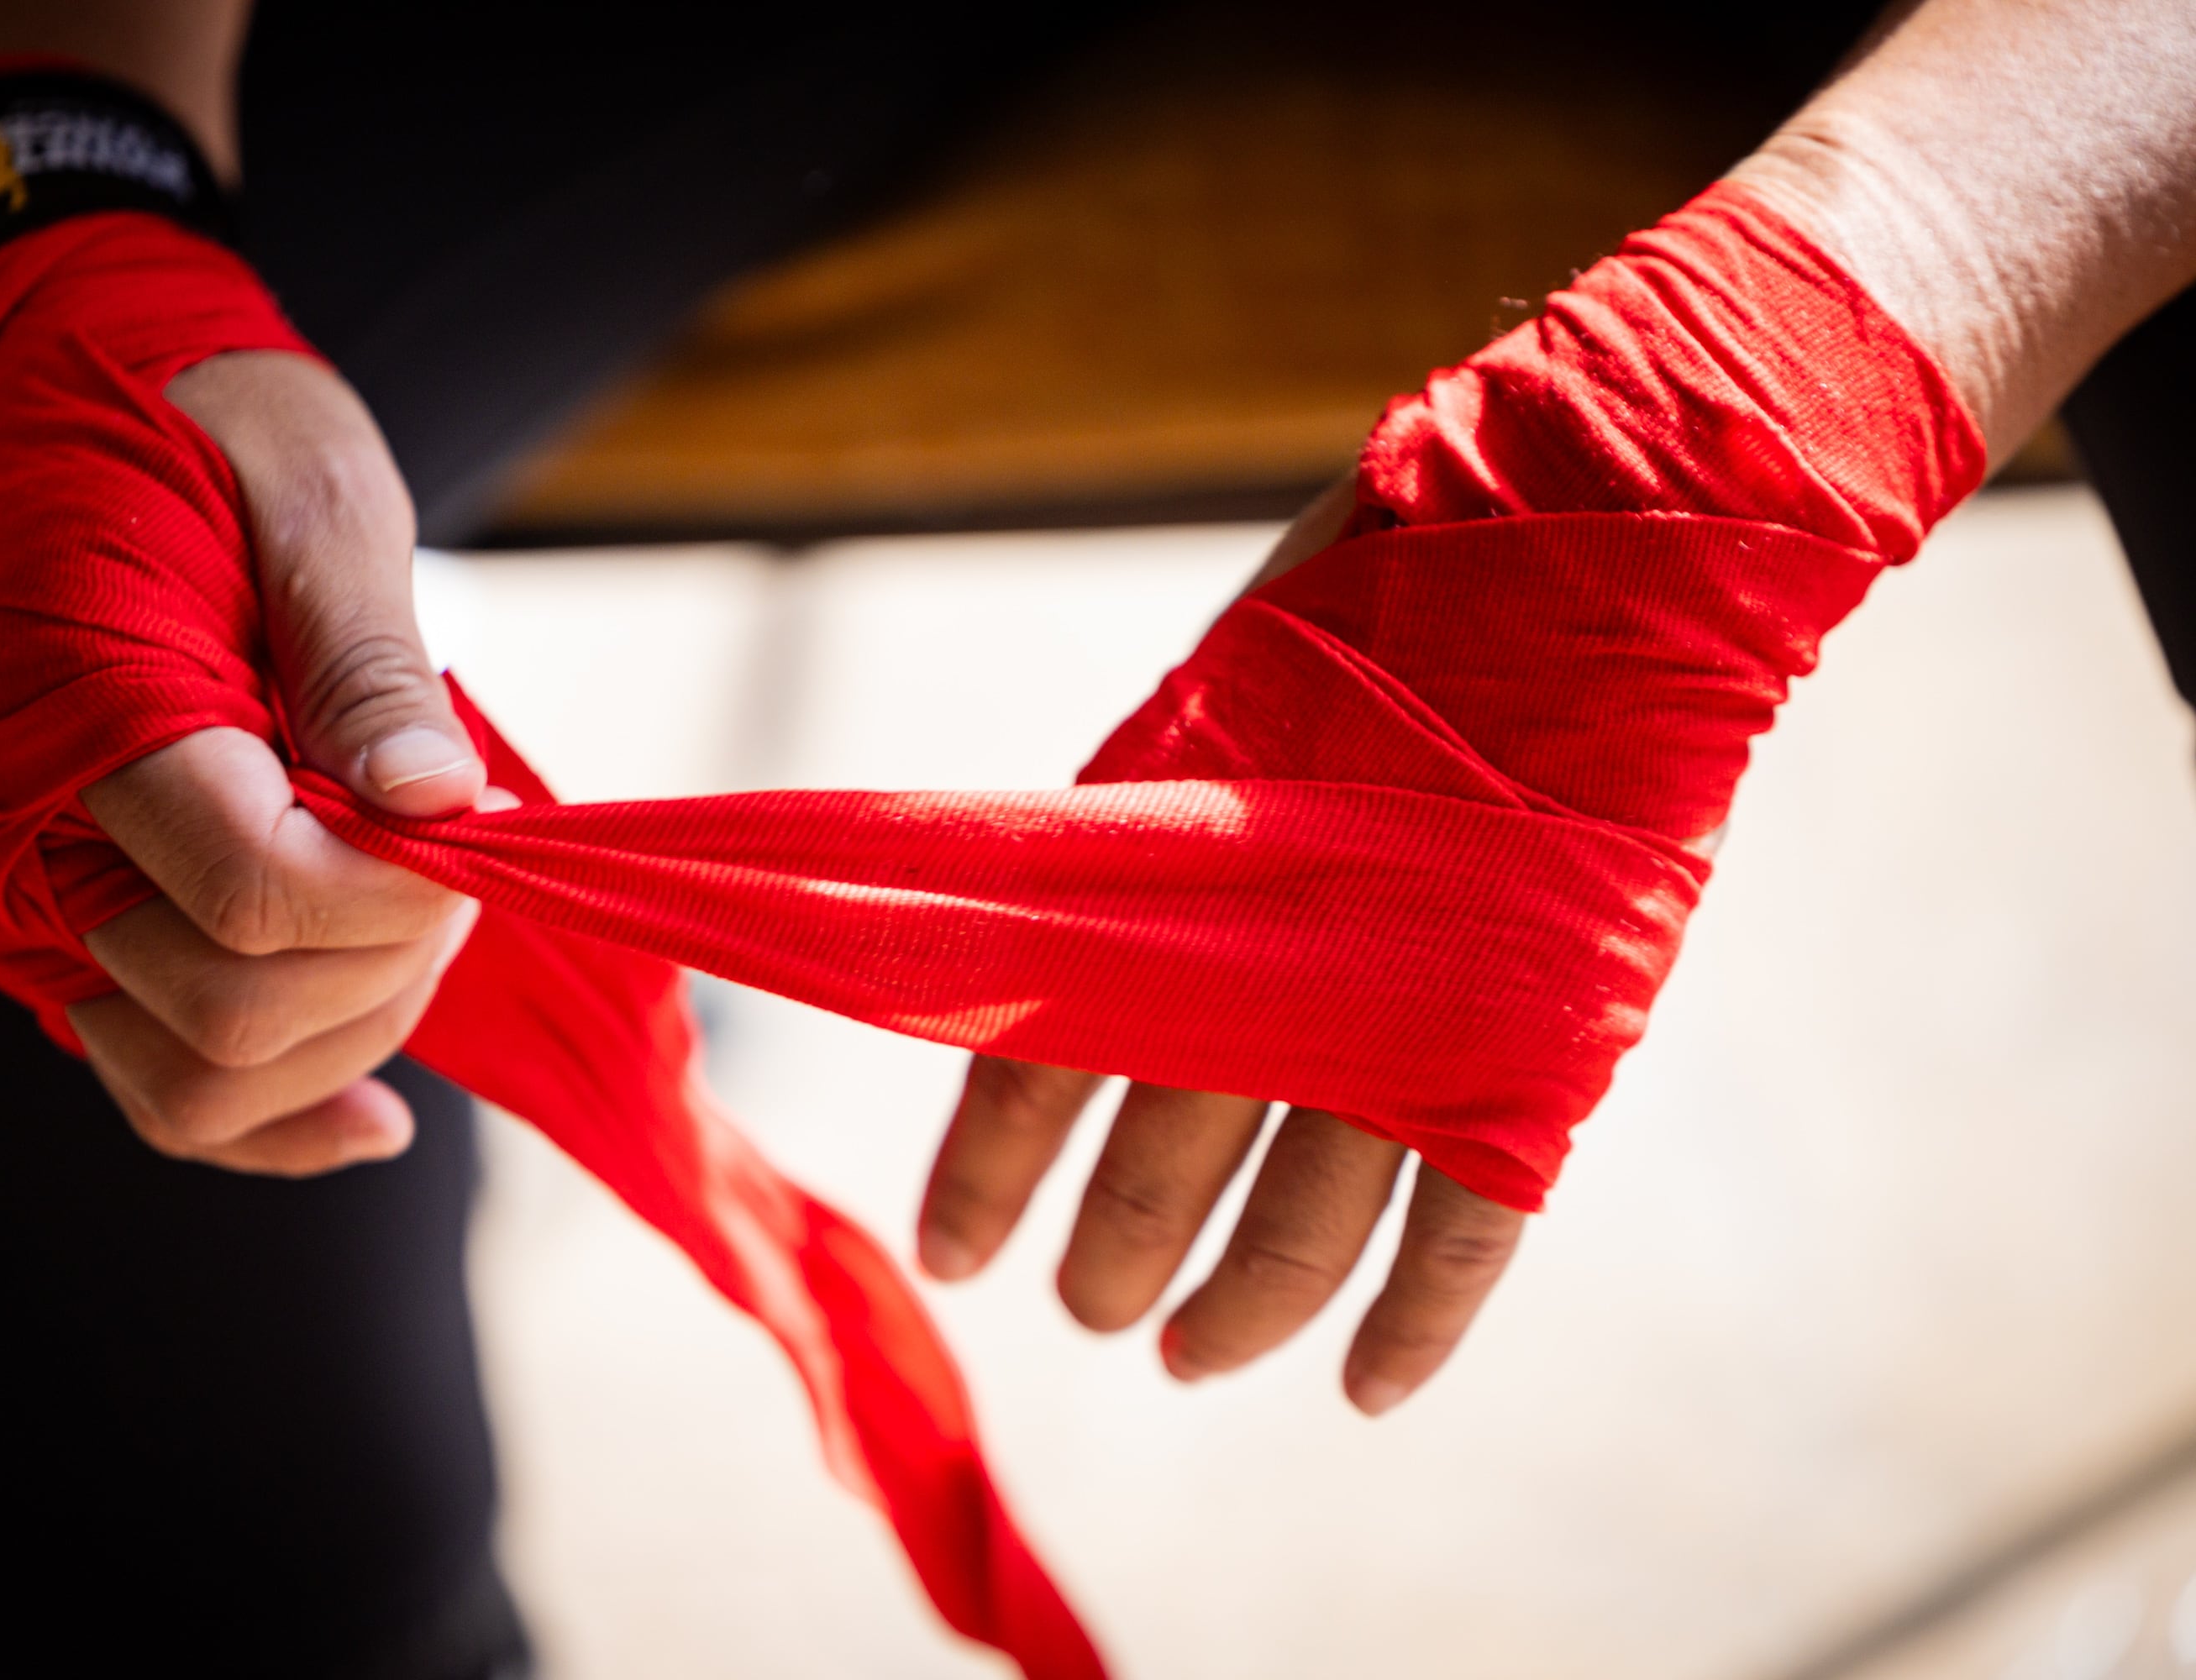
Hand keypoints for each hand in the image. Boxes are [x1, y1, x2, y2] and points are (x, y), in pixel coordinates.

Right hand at [68, 351, 487, 1176]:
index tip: (472, 815)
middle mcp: (15, 840)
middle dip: (388, 955)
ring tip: (416, 915)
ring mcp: (27, 904)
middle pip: (233, 1009)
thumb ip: (365, 662)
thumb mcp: (311, 490)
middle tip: (452, 846)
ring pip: (196, 1079)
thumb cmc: (190, 420)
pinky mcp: (61, 935)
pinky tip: (378, 1119)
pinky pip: (159, 1092)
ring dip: (347, 1030)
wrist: (52, 387)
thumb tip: (439, 806)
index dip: (397, 889)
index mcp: (74, 714)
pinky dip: (275, 1121)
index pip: (256, 893)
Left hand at [914, 477, 1526, 1414]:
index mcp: (1165, 884)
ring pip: (1296, 1229)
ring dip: (1231, 1310)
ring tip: (1186, 1357)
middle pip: (1158, 1170)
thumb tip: (1023, 964)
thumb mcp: (1202, 717)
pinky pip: (1466, 1234)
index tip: (953, 1256)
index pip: (1033, 1066)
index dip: (984, 1173)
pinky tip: (1368, 1392)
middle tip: (1089, 1310)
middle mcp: (1272, 972)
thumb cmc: (1374, 605)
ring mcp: (1410, 1023)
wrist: (1581, 546)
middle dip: (1109, 1260)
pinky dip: (1414, 1325)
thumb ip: (1128, 855)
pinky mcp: (1534, 1048)